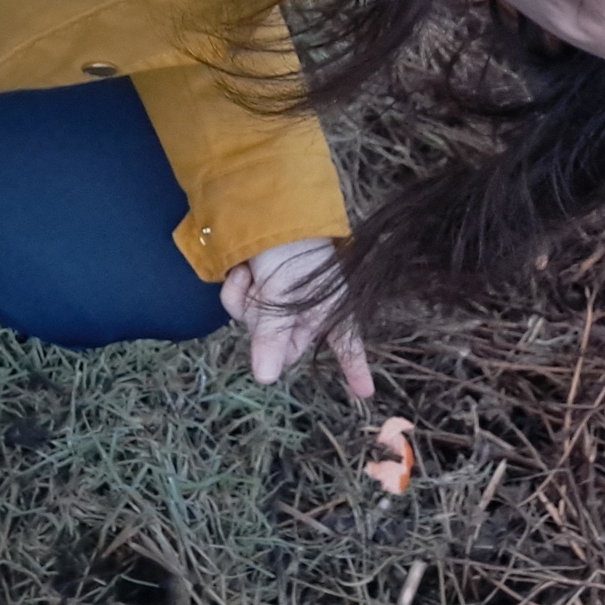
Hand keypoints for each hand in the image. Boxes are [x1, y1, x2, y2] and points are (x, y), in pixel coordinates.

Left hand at [219, 238, 373, 397]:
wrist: (268, 211)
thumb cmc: (291, 252)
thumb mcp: (284, 297)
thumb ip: (274, 337)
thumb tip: (266, 380)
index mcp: (329, 310)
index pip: (347, 348)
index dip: (356, 370)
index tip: (366, 393)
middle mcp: (307, 310)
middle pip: (281, 346)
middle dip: (265, 326)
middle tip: (263, 299)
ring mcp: (280, 302)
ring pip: (254, 326)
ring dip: (248, 302)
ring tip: (253, 275)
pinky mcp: (258, 291)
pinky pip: (240, 306)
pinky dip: (238, 289)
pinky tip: (244, 270)